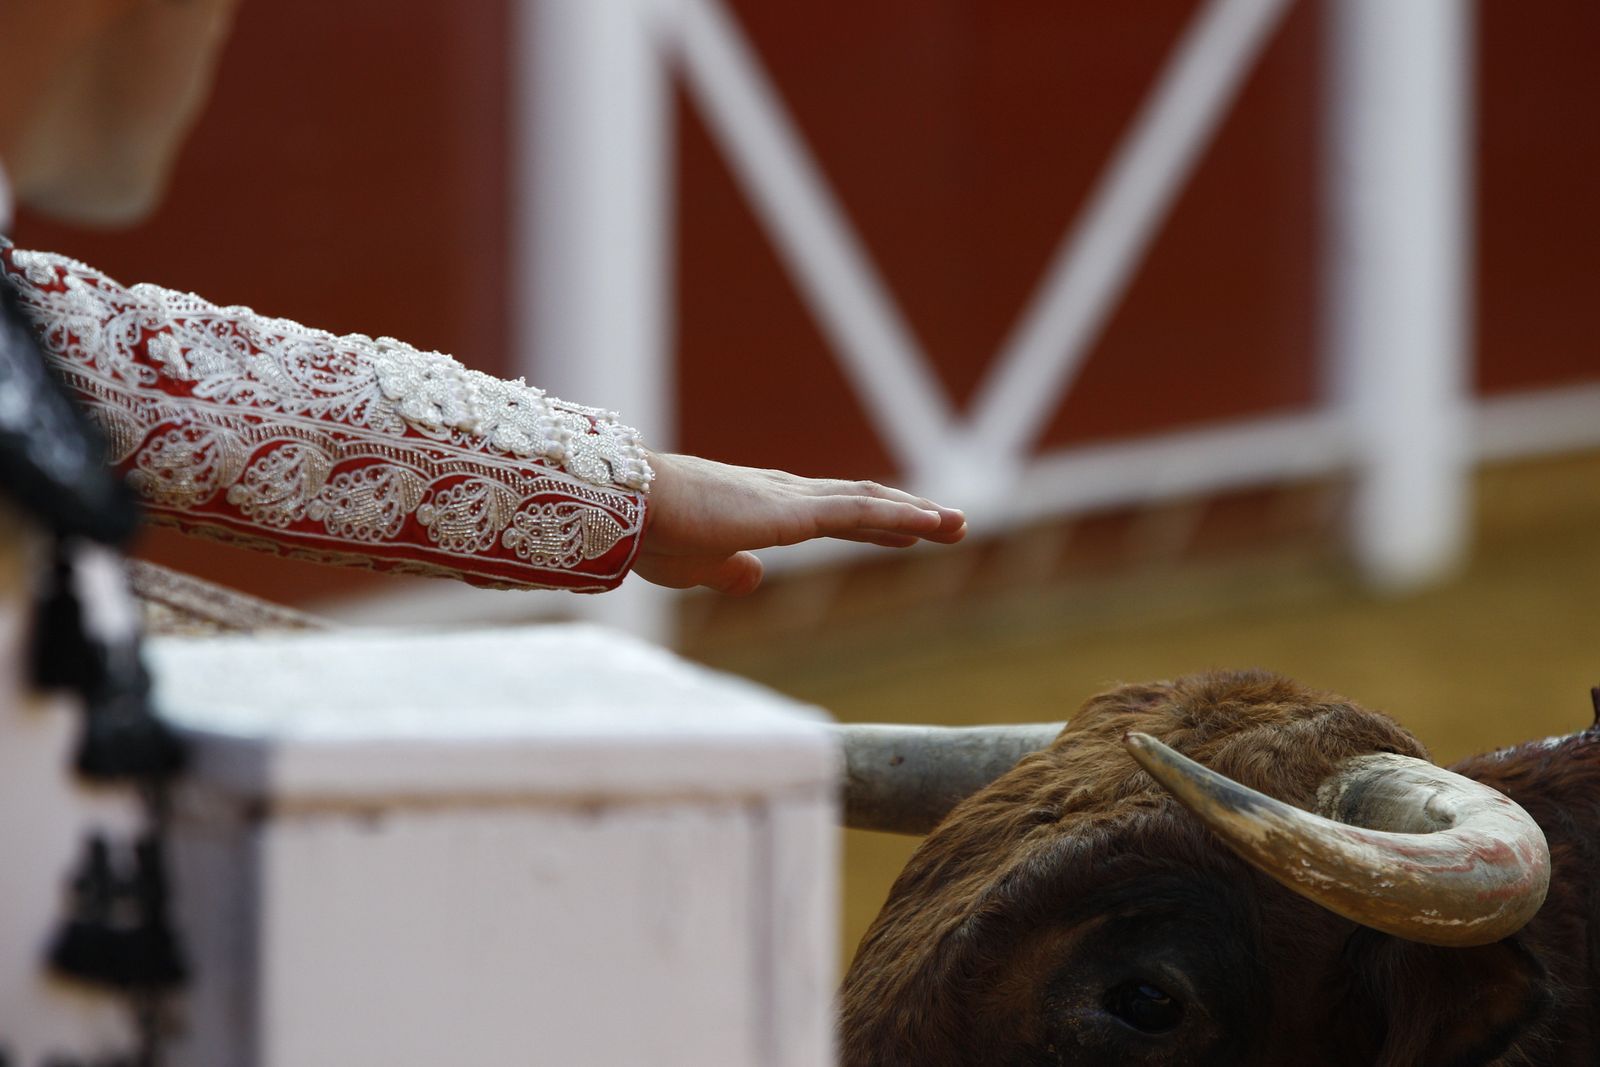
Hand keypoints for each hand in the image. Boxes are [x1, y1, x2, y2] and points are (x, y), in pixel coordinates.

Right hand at [633, 453, 966, 594]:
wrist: (630, 507)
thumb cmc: (652, 535)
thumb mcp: (696, 566)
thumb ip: (728, 571)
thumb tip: (755, 578)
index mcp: (763, 508)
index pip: (833, 514)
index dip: (875, 523)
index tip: (910, 532)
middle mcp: (785, 494)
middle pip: (862, 503)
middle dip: (908, 515)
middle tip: (951, 525)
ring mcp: (792, 500)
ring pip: (870, 504)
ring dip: (917, 514)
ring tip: (957, 525)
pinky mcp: (794, 513)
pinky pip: (859, 513)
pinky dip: (901, 518)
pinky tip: (932, 523)